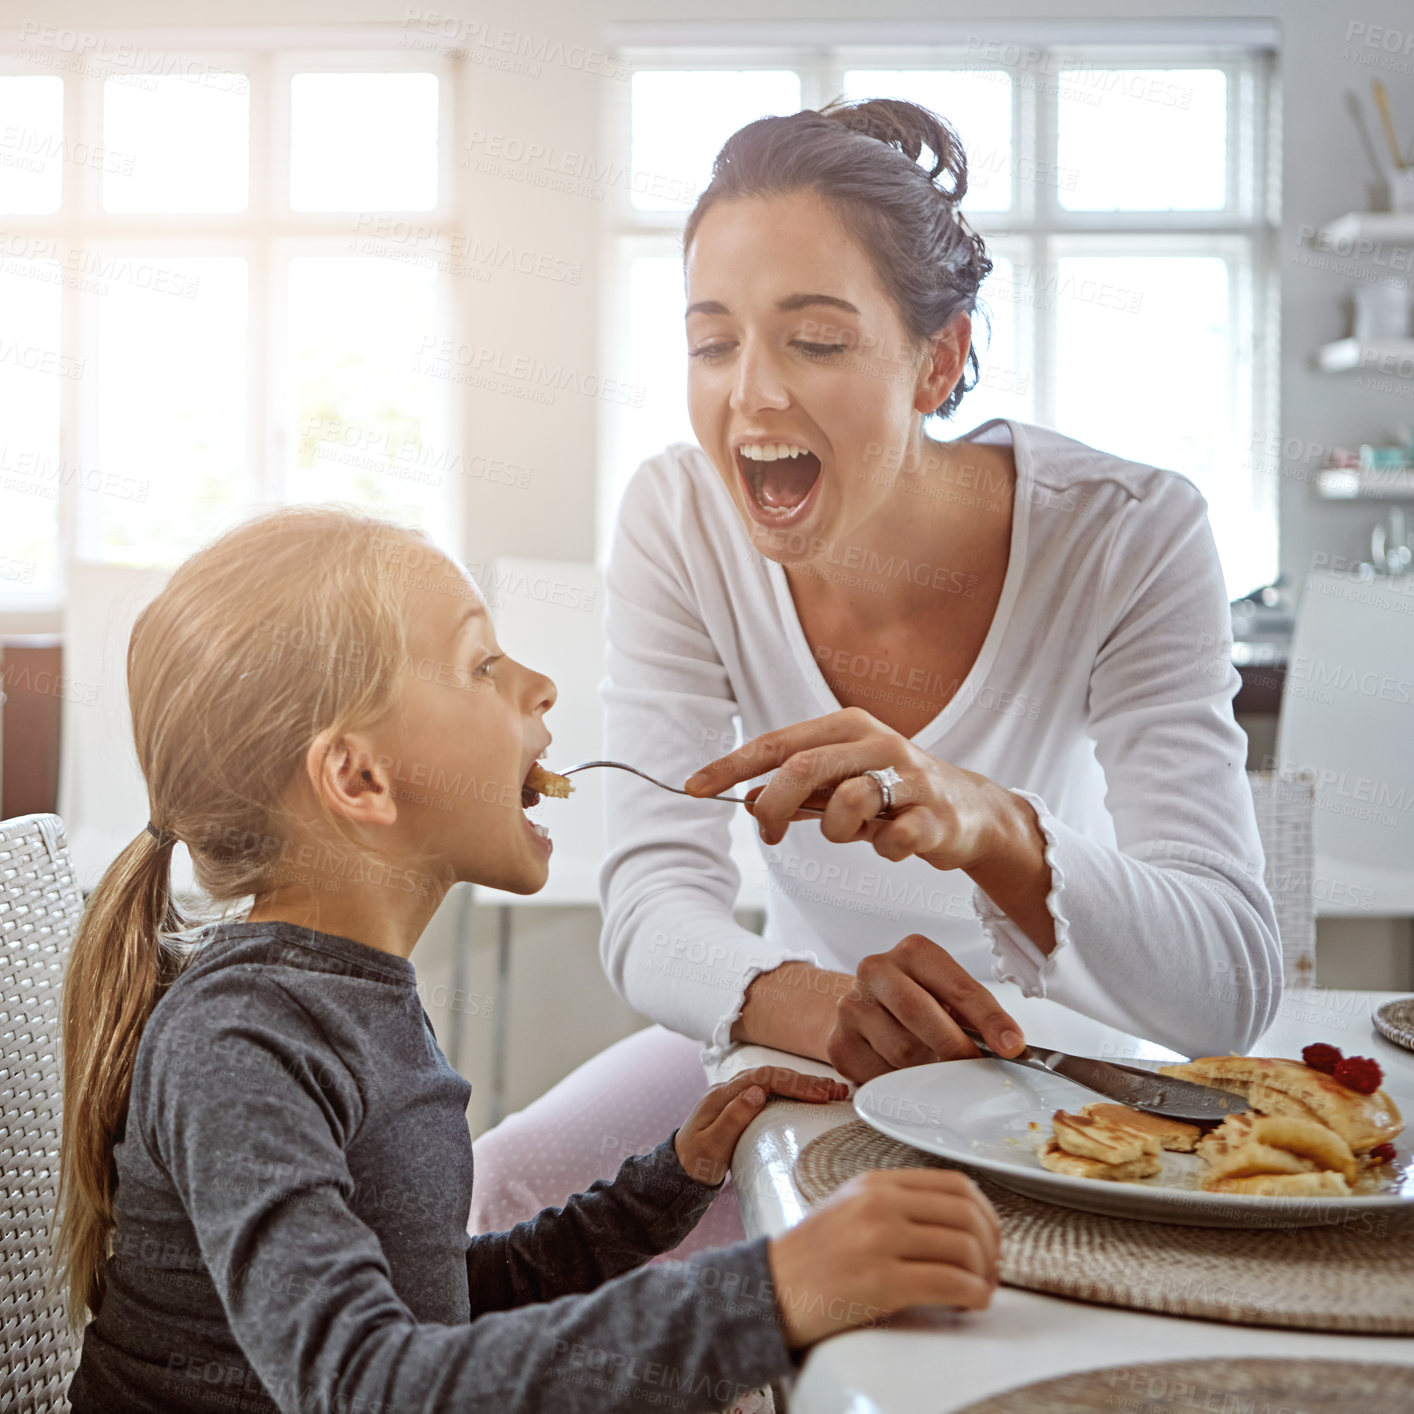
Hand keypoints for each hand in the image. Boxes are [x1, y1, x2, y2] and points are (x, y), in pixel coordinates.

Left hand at [674, 1066, 848, 1186]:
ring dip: (805, 1085)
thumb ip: (732, 1117)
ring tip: (834, 1092)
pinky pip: (774, 1093)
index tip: (819, 1094)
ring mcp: (738, 1097)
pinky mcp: (744, 1107)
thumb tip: (757, 1091)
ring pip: (776, 1083)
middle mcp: (732, 1089)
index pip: (765, 1078)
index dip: (794, 1083)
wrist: (680, 1171)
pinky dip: (795, 1094)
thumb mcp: (712, 1144)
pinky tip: (813, 1099)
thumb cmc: (695, 1160)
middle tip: (837, 1091)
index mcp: (723, 1094)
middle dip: (807, 1082)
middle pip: (774, 1076)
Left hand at [686, 706, 1058, 957]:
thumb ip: (795, 791)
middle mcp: (878, 742)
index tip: (692, 787)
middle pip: (803, 768)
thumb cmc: (894, 793)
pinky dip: (881, 850)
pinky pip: (890, 841)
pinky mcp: (936, 816)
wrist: (973, 810)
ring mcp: (911, 778)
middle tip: (766, 834)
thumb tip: (744, 799)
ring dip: (834, 831)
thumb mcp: (841, 784)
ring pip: (845, 805)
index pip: (776, 743)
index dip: (730, 766)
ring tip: (853, 833)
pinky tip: (892, 845)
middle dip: (772, 806)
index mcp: (847, 726)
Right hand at [768, 1168, 1000, 1348]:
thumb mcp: (850, 1208)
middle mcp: (879, 1204)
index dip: (986, 1212)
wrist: (767, 1289)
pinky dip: (972, 1295)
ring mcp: (879, 1241)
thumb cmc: (811, 1257)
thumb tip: (958, 1223)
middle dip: (992, 1246)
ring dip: (984, 1275)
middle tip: (992, 1269)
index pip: (955, 1183)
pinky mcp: (880, 1282)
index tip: (990, 1237)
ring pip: (964, 1248)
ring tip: (979, 1291)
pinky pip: (949, 1283)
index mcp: (875, 1183)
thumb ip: (897, 1204)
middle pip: (966, 1214)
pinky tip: (969, 1304)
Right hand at [827, 935, 1024, 1083]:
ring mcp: (852, 1006)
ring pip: (900, 1049)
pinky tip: (903, 1071)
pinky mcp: (839, 1044)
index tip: (1012, 1046)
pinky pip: (879, 1074)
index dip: (989, 1018)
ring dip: (926, 1066)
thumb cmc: (919, 1002)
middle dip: (954, 1044)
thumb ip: (976, 1016)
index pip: (957, 985)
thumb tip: (1011, 1048)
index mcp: (913, 952)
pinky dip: (900, 1081)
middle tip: (976, 1066)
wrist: (864, 1011)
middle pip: (918, 1010)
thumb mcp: (948, 997)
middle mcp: (876, 970)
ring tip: (933, 1064)